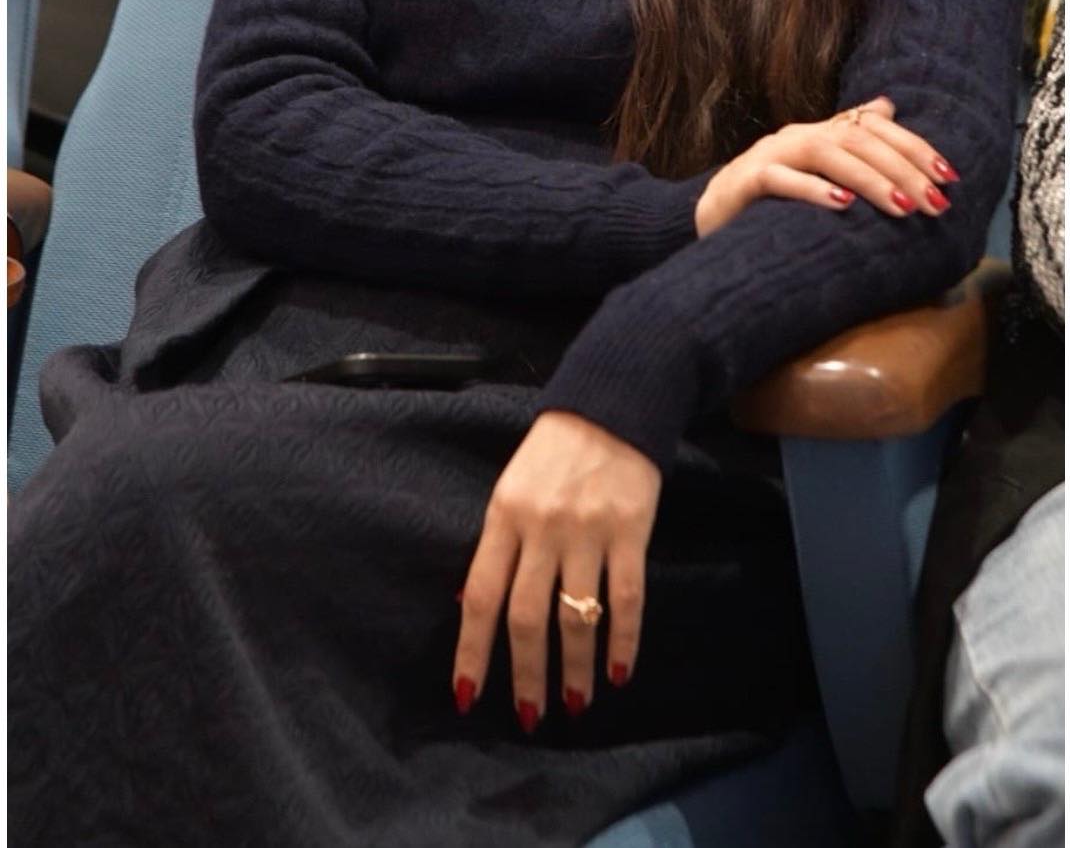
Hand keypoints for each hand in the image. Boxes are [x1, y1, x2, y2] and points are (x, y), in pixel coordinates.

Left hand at [453, 410, 660, 730]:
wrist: (612, 402)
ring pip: (577, 617)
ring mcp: (589, 531)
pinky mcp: (631, 532)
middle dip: (527, 675)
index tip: (468, 696)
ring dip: (576, 670)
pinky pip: (627, 599)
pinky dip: (624, 642)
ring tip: (576, 704)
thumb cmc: (554, 449)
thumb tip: (473, 607)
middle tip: (530, 717)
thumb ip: (499, 543)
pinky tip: (620, 672)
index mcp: (504, 515)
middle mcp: (542, 528)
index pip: (481, 595)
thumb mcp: (512, 486)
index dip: (473, 651)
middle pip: (528, 617)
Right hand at [694, 97, 958, 236]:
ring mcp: (769, 155)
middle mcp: (797, 135)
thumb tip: (888, 105)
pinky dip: (812, 190)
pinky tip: (843, 204)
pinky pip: (780, 180)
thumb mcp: (815, 168)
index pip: (875, 128)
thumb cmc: (771, 198)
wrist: (707, 214)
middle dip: (903, 170)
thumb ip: (850, 138)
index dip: (914, 148)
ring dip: (870, 180)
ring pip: (826, 154)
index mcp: (819, 132)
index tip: (950, 176)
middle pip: (857, 139)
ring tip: (903, 207)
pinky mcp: (745, 181)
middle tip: (936, 203)